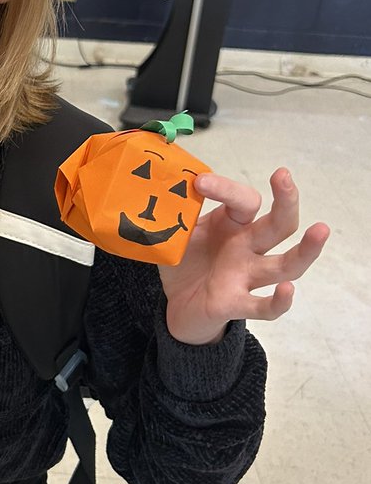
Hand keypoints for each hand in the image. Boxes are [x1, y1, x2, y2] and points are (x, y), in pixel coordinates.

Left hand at [158, 168, 329, 344]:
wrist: (178, 303)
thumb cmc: (187, 261)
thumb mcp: (176, 232)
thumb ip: (174, 212)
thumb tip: (163, 183)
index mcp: (234, 224)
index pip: (243, 200)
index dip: (225, 188)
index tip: (198, 182)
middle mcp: (249, 247)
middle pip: (280, 224)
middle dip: (286, 200)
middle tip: (283, 177)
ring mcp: (247, 275)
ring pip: (286, 264)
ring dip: (305, 249)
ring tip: (320, 229)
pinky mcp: (238, 303)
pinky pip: (264, 306)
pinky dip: (278, 301)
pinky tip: (287, 291)